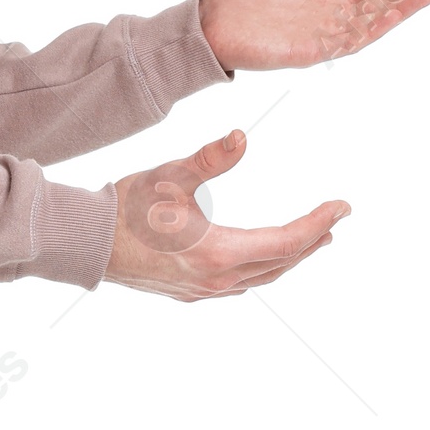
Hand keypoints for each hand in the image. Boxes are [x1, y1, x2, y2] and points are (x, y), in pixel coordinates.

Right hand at [105, 129, 346, 302]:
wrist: (87, 242)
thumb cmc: (127, 206)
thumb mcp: (171, 175)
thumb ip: (211, 158)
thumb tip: (242, 137)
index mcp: (219, 252)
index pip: (287, 240)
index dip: (319, 222)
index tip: (343, 207)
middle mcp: (216, 279)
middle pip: (281, 263)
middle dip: (311, 241)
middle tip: (334, 222)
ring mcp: (202, 291)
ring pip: (262, 278)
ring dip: (289, 258)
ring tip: (310, 241)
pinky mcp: (189, 293)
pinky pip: (239, 285)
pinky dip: (262, 270)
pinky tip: (262, 259)